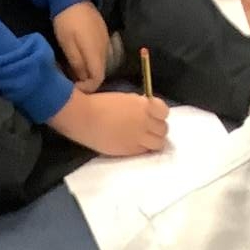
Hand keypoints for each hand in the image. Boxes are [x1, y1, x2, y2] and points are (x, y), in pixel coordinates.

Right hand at [51, 87, 167, 157]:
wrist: (85, 118)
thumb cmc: (100, 104)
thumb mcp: (124, 98)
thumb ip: (138, 105)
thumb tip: (146, 109)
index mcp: (143, 106)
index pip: (164, 111)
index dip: (160, 114)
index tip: (154, 114)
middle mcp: (145, 122)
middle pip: (163, 129)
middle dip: (157, 128)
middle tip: (148, 128)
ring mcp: (139, 138)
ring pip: (158, 143)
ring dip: (154, 140)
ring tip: (144, 139)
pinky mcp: (131, 151)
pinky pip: (145, 151)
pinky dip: (143, 148)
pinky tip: (134, 144)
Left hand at [53, 0, 110, 93]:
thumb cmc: (67, 21)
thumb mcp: (67, 44)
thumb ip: (77, 64)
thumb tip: (83, 79)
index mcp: (96, 53)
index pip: (98, 79)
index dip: (87, 88)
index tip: (75, 88)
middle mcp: (105, 50)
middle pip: (100, 73)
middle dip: (86, 80)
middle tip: (71, 79)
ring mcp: (106, 42)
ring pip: (100, 64)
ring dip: (88, 70)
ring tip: (73, 69)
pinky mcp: (103, 35)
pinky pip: (100, 54)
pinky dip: (90, 60)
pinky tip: (79, 56)